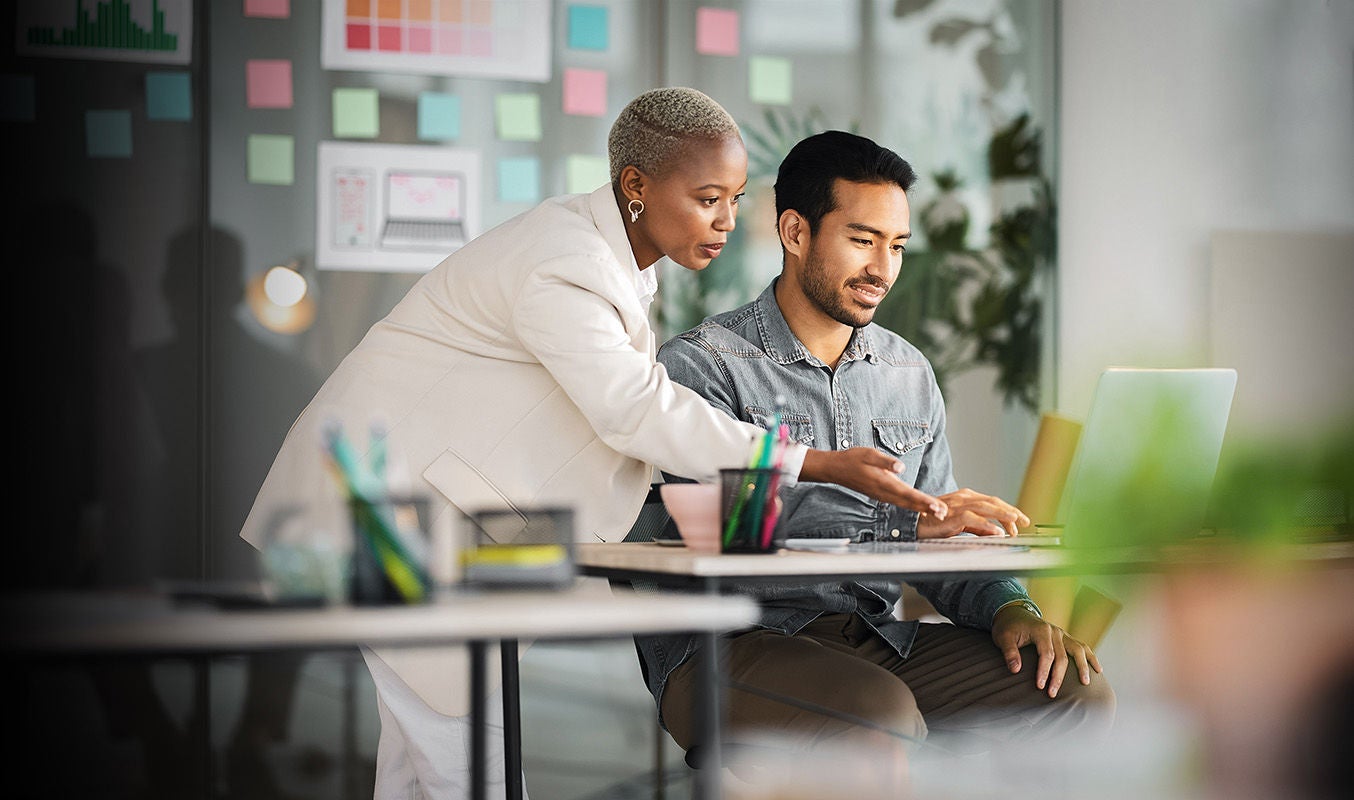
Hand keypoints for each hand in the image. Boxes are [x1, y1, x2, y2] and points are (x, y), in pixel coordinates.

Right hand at [800, 447, 947, 517]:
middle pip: (909, 502)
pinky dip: (912, 506)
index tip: (936, 506)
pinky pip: (900, 502)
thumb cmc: (852, 459)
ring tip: (938, 512)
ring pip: (905, 504)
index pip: (908, 493)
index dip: (923, 500)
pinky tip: (921, 507)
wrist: (836, 469)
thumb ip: (885, 461)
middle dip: (927, 508)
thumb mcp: (868, 454)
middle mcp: (884, 492)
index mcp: (883, 482)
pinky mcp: (881, 495)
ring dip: (922, 508)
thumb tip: (900, 467)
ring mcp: (882, 495)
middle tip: (944, 514)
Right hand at [916, 488, 1029, 538]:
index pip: (993, 502)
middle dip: (1011, 511)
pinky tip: (997, 532)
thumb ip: (978, 526)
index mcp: (967, 498)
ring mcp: (958, 506)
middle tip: (1024, 521)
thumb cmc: (934, 522)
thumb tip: (997, 531)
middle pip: (993, 502)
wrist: (913, 523)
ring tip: (1016, 521)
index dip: (1008, 510)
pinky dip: (986, 525)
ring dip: (1002, 514)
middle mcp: (964, 498)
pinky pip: (972, 519)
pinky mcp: (952, 516)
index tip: (1019, 521)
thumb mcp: (960, 523)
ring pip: (986, 507)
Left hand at [991, 604, 1102, 697]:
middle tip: (1053, 693)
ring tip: (1086, 682)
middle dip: (1058, 676)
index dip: (1044, 671)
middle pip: (1062, 656)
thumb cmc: (1008, 627)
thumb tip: (1015, 670)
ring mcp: (1062, 634)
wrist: (1014, 613)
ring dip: (1082, 666)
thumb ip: (1009, 652)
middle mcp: (1055, 631)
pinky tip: (1098, 669)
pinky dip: (1090, 657)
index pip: (1046, 654)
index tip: (1040, 686)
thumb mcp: (1003, 637)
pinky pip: (1082, 647)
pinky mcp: (1065, 638)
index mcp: (1041, 630)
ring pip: (1078, 650)